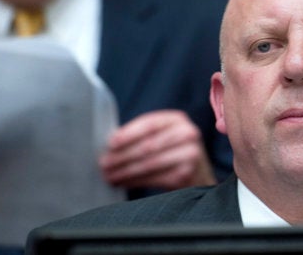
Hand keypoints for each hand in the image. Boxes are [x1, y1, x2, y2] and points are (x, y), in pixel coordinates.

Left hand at [99, 110, 216, 189]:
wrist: (198, 175)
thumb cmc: (171, 153)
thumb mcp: (162, 136)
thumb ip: (142, 135)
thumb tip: (109, 145)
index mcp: (177, 119)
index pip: (149, 124)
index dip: (128, 134)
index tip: (110, 144)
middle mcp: (188, 134)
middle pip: (148, 145)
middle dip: (122, 156)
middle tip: (104, 164)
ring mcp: (190, 154)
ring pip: (149, 163)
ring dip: (125, 171)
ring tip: (109, 175)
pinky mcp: (186, 174)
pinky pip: (154, 178)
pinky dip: (135, 181)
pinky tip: (123, 182)